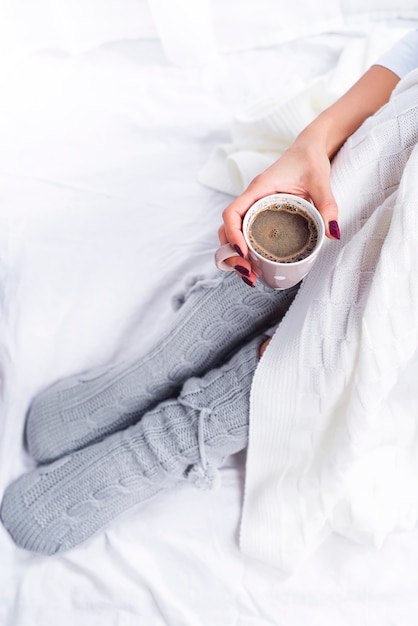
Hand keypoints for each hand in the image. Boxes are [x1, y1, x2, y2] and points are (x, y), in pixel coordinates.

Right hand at [218, 138, 338, 285]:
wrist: (310, 149)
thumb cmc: (310, 160)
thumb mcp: (320, 181)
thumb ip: (327, 205)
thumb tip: (331, 233)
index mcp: (259, 189)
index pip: (232, 213)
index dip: (233, 234)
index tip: (243, 252)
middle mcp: (251, 199)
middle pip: (226, 229)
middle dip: (231, 253)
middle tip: (248, 273)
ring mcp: (254, 207)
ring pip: (232, 234)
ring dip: (235, 256)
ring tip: (251, 276)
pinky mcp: (260, 214)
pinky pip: (244, 233)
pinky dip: (245, 251)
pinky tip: (256, 265)